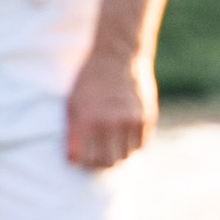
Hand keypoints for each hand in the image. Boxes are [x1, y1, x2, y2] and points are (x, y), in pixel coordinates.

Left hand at [66, 45, 156, 171]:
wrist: (117, 56)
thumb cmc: (90, 81)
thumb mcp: (73, 103)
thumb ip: (73, 133)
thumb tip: (74, 160)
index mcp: (88, 120)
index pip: (87, 160)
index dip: (84, 163)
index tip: (83, 158)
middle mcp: (110, 123)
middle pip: (108, 162)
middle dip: (101, 163)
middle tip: (98, 155)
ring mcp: (130, 121)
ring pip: (125, 156)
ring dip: (117, 154)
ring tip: (111, 142)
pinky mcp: (146, 118)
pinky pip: (140, 145)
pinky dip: (132, 145)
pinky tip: (124, 134)